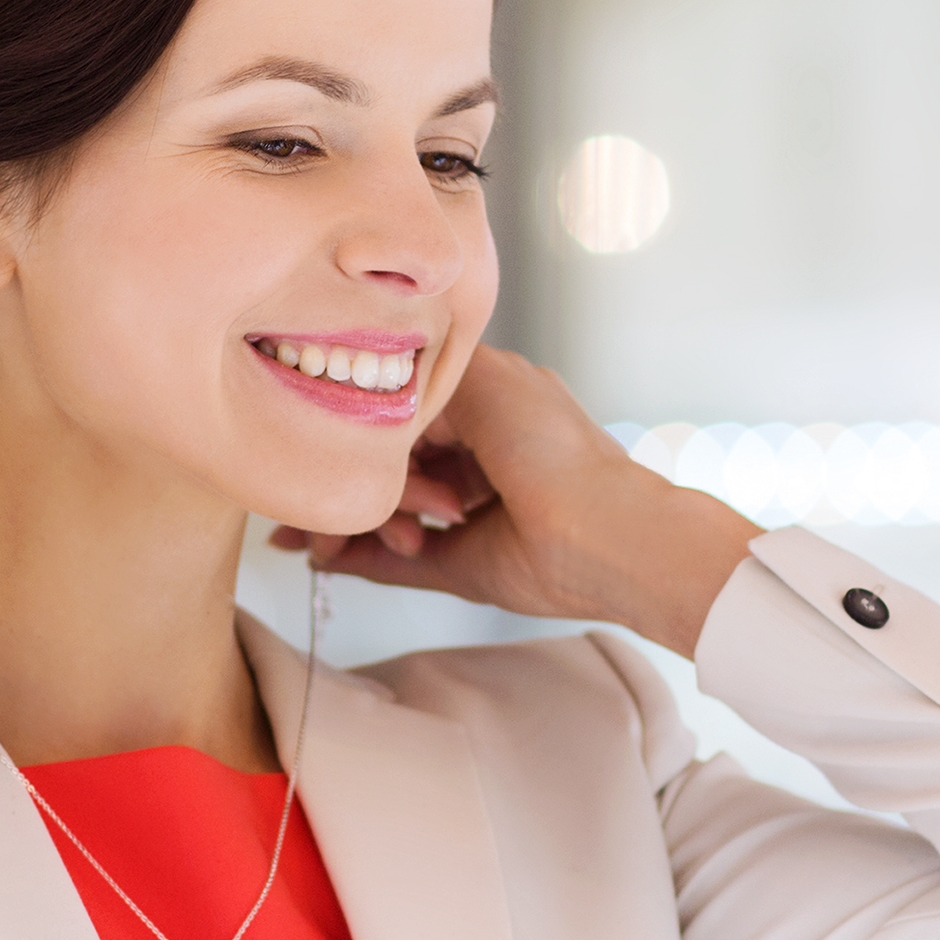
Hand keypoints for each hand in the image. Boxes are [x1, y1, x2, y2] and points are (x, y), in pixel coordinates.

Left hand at [274, 347, 761, 655]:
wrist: (623, 547)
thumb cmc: (565, 560)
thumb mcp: (454, 559)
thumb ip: (386, 551)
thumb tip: (316, 554)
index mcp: (489, 436)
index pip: (399, 452)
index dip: (366, 500)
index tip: (335, 544)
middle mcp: (486, 401)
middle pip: (387, 437)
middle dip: (363, 498)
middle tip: (353, 546)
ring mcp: (488, 384)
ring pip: (392, 427)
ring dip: (389, 494)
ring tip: (419, 537)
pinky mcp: (485, 380)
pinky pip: (407, 415)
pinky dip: (405, 473)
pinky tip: (432, 512)